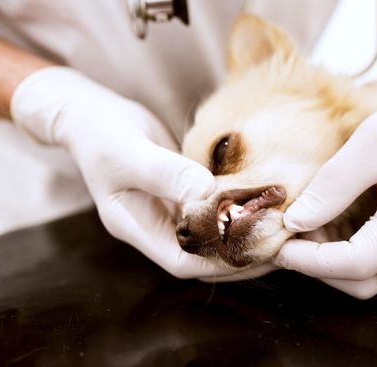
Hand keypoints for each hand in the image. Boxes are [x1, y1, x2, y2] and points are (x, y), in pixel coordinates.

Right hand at [11, 67, 270, 279]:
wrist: (94, 115)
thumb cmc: (102, 134)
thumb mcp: (128, 152)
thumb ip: (165, 173)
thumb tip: (209, 194)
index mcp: (137, 227)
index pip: (183, 261)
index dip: (222, 262)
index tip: (259, 249)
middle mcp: (157, 226)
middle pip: (205, 255)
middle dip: (243, 252)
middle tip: (283, 241)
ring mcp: (170, 211)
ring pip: (213, 233)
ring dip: (246, 232)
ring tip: (282, 225)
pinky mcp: (184, 194)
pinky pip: (214, 208)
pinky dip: (238, 208)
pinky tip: (264, 200)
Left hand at [275, 61, 376, 297]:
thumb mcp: (370, 142)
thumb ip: (333, 186)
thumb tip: (294, 223)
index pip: (358, 263)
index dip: (312, 261)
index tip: (278, 243)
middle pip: (362, 281)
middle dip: (317, 267)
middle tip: (283, 239)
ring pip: (366, 275)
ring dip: (327, 260)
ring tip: (299, 228)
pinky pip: (372, 257)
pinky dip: (340, 249)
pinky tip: (319, 222)